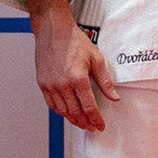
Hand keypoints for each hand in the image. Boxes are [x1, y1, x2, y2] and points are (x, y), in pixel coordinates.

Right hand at [30, 0, 119, 133]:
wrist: (53, 30)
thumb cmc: (73, 41)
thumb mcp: (96, 58)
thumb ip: (105, 81)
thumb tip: (114, 97)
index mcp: (78, 78)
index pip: (89, 107)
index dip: (96, 119)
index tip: (100, 125)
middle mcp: (62, 84)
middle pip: (75, 112)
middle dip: (85, 122)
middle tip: (92, 126)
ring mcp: (50, 85)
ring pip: (62, 111)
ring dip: (73, 119)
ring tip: (81, 122)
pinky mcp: (42, 83)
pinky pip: (51, 104)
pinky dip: (60, 111)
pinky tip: (67, 113)